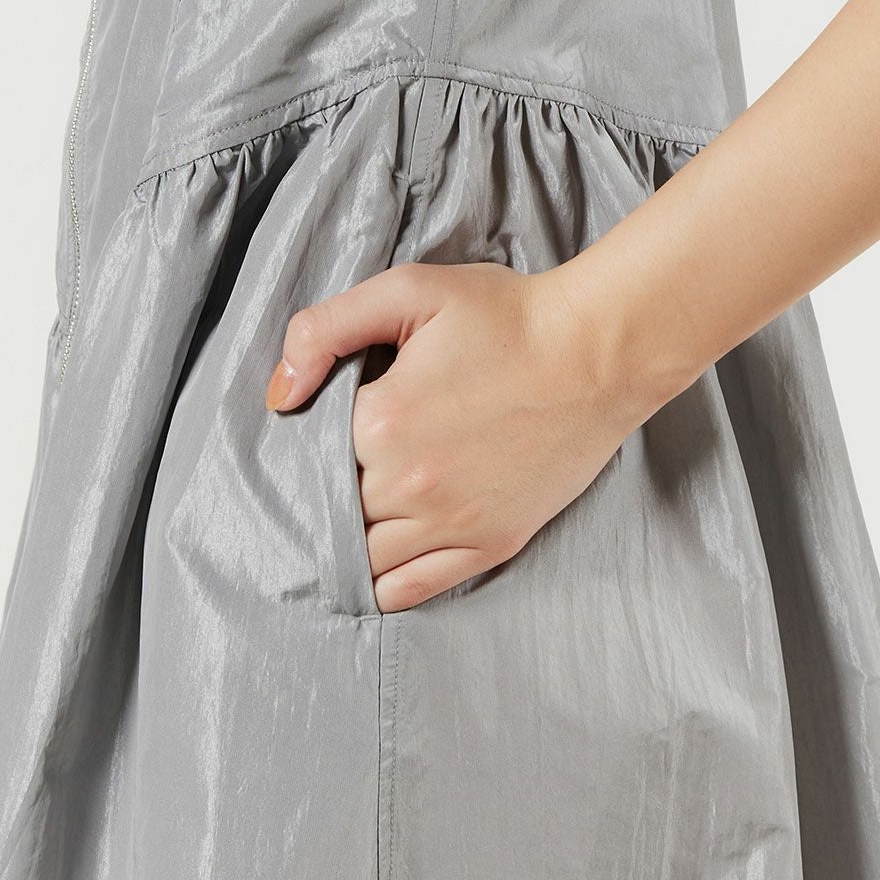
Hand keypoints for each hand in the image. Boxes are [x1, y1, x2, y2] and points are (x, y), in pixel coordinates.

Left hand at [264, 262, 655, 612]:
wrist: (599, 351)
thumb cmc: (508, 317)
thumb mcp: (409, 290)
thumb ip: (324, 330)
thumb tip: (280, 396)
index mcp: (380, 423)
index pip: (313, 455)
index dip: (314, 446)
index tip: (329, 434)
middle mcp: (409, 484)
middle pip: (337, 510)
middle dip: (330, 496)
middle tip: (338, 478)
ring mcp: (453, 523)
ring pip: (367, 558)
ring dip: (352, 543)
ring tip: (354, 522)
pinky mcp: (491, 543)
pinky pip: (413, 588)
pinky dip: (384, 586)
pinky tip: (374, 572)